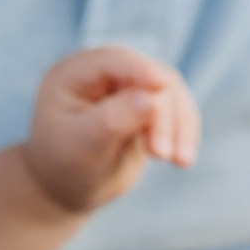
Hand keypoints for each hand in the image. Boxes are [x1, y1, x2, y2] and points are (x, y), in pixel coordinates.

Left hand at [21, 47, 199, 213]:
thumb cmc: (65, 166)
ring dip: (181, 125)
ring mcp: (128, 86)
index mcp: (75, 73)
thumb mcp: (83, 145)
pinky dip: (184, 132)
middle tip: (162, 156)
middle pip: (149, 77)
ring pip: (171, 92)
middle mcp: (104, 73)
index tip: (164, 86)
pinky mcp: (148, 105)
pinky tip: (182, 159)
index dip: (141, 70)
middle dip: (163, 115)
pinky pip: (178, 109)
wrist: (68, 188)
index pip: (114, 60)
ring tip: (181, 162)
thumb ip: (113, 120)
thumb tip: (151, 98)